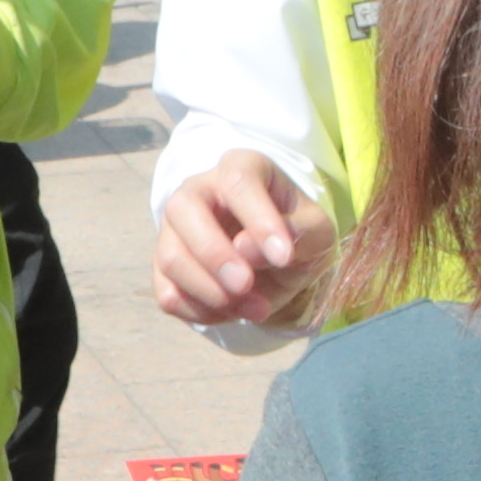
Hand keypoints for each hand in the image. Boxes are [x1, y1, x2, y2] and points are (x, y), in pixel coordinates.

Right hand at [153, 152, 326, 329]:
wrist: (277, 261)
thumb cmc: (296, 233)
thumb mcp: (316, 231)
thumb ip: (297, 233)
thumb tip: (246, 251)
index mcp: (240, 168)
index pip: (238, 182)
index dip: (258, 220)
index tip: (283, 257)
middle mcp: (198, 190)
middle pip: (184, 209)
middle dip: (215, 255)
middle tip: (245, 285)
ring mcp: (174, 228)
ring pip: (171, 257)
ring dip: (212, 293)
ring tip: (256, 309)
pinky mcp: (164, 267)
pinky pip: (168, 293)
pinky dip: (202, 312)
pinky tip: (233, 312)